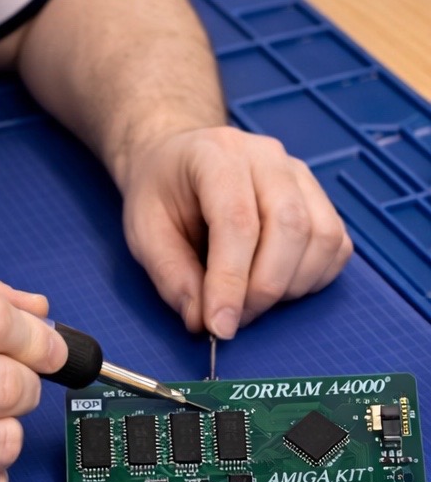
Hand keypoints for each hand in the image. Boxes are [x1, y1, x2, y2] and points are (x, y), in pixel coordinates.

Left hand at [120, 126, 351, 338]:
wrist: (178, 159)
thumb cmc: (161, 191)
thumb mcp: (144, 231)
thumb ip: (170, 275)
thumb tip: (202, 321)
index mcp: (216, 155)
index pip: (237, 221)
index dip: (231, 280)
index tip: (221, 326)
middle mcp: (267, 158)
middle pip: (290, 227)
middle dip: (264, 288)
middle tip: (235, 318)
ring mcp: (299, 174)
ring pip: (322, 237)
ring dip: (292, 285)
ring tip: (252, 300)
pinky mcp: (318, 197)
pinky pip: (336, 245)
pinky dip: (314, 277)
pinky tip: (279, 284)